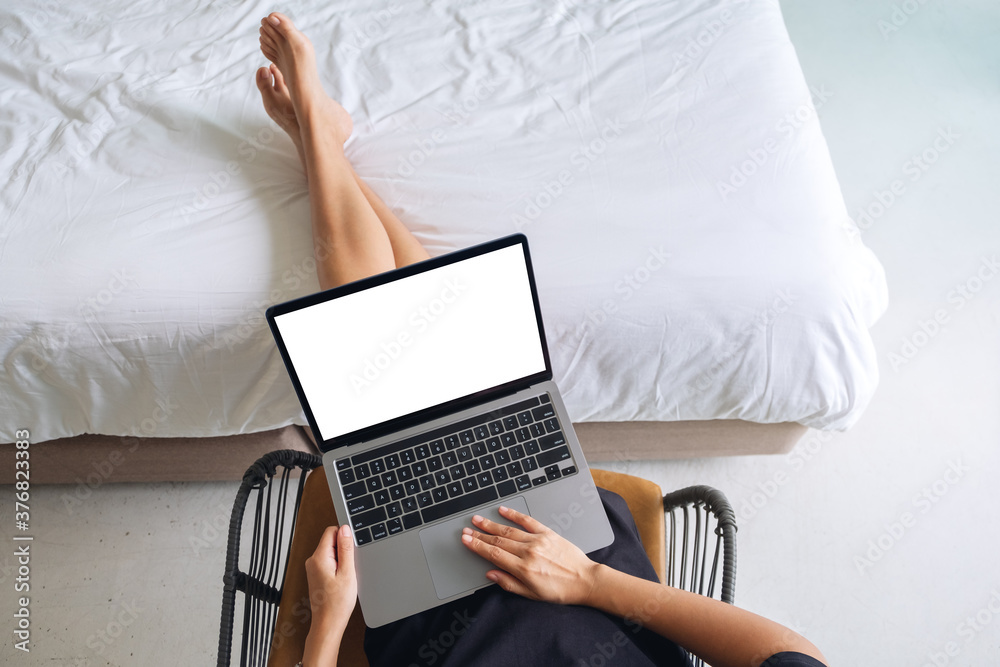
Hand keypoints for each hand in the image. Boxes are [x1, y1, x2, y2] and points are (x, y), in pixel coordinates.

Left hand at [304, 524, 357, 633]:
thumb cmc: (337, 603)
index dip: (344, 538)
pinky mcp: (316, 574)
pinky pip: (329, 561)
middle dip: (343, 550)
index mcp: (319, 557)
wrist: (328, 622)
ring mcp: (313, 568)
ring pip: (331, 552)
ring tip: (344, 577)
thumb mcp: (347, 572)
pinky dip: (337, 568)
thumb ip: (346, 548)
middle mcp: (312, 560)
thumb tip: (345, 529)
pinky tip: (340, 580)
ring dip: (341, 560)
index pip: (331, 531)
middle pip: (331, 541)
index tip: (351, 552)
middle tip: (348, 568)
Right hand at [461, 505, 601, 605]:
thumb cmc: (560, 590)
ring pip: (509, 530)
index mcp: (523, 568)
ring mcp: (538, 540)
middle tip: (466, 529)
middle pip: (498, 541)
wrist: (585, 580)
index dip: (477, 546)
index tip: (466, 540)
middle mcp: (529, 552)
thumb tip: (491, 574)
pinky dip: (514, 515)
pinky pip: (528, 521)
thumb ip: (509, 583)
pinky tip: (503, 510)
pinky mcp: (548, 533)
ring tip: (478, 520)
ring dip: (491, 525)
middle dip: (480, 535)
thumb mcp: (532, 594)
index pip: (494, 554)